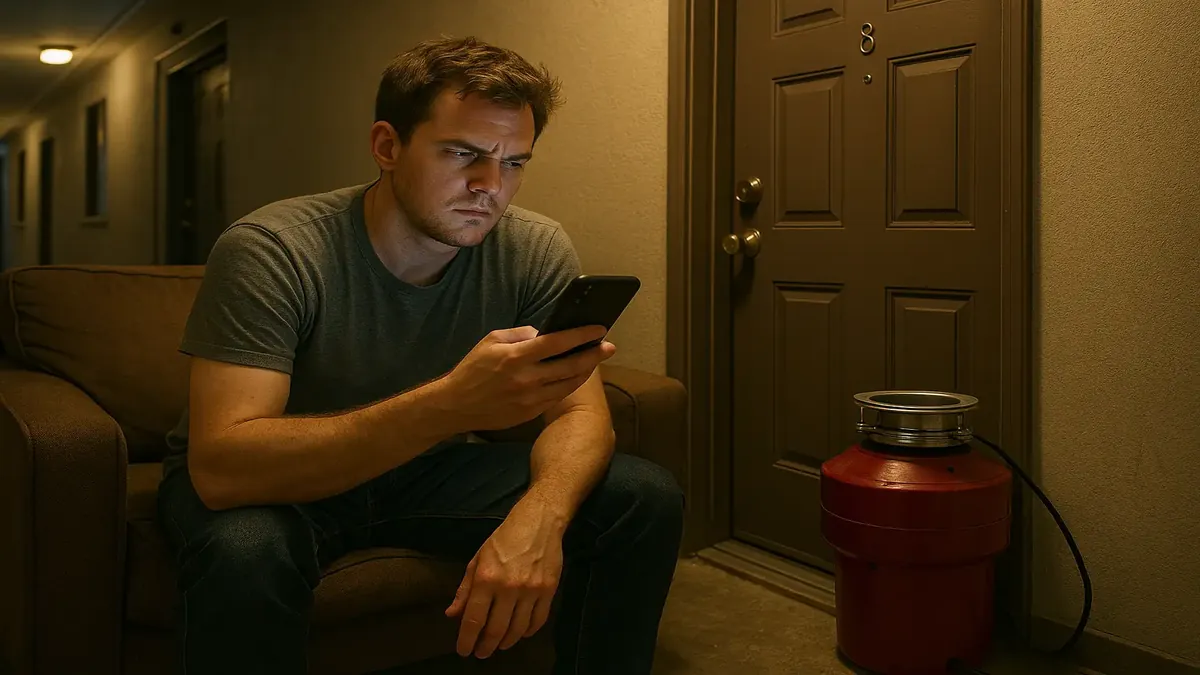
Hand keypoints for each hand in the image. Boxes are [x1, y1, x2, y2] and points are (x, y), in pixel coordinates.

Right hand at [440, 325, 616, 430]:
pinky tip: (576, 375)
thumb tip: (545, 334)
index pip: (558, 342)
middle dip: (595, 355)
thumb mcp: (492, 341)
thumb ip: (521, 334)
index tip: (600, 329)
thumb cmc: (473, 369)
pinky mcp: (530, 413)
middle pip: (571, 365)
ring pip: (569, 384)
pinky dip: (570, 385)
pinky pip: (558, 397)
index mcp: (516, 357)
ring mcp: (530, 399)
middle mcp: (527, 379)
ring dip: (586, 371)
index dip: (582, 335)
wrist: (456, 405)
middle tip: (610, 347)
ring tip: (595, 360)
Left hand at [445, 498, 564, 657]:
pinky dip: (528, 632)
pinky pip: (538, 621)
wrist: (539, 522)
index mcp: (486, 579)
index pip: (473, 619)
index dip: (466, 640)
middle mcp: (508, 588)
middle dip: (485, 647)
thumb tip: (452, 614)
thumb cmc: (504, 539)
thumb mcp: (477, 559)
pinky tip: (521, 633)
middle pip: (495, 630)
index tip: (463, 651)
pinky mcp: (549, 590)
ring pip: (517, 629)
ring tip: (499, 645)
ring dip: (506, 642)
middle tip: (481, 653)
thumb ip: (465, 589)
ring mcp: (531, 591)